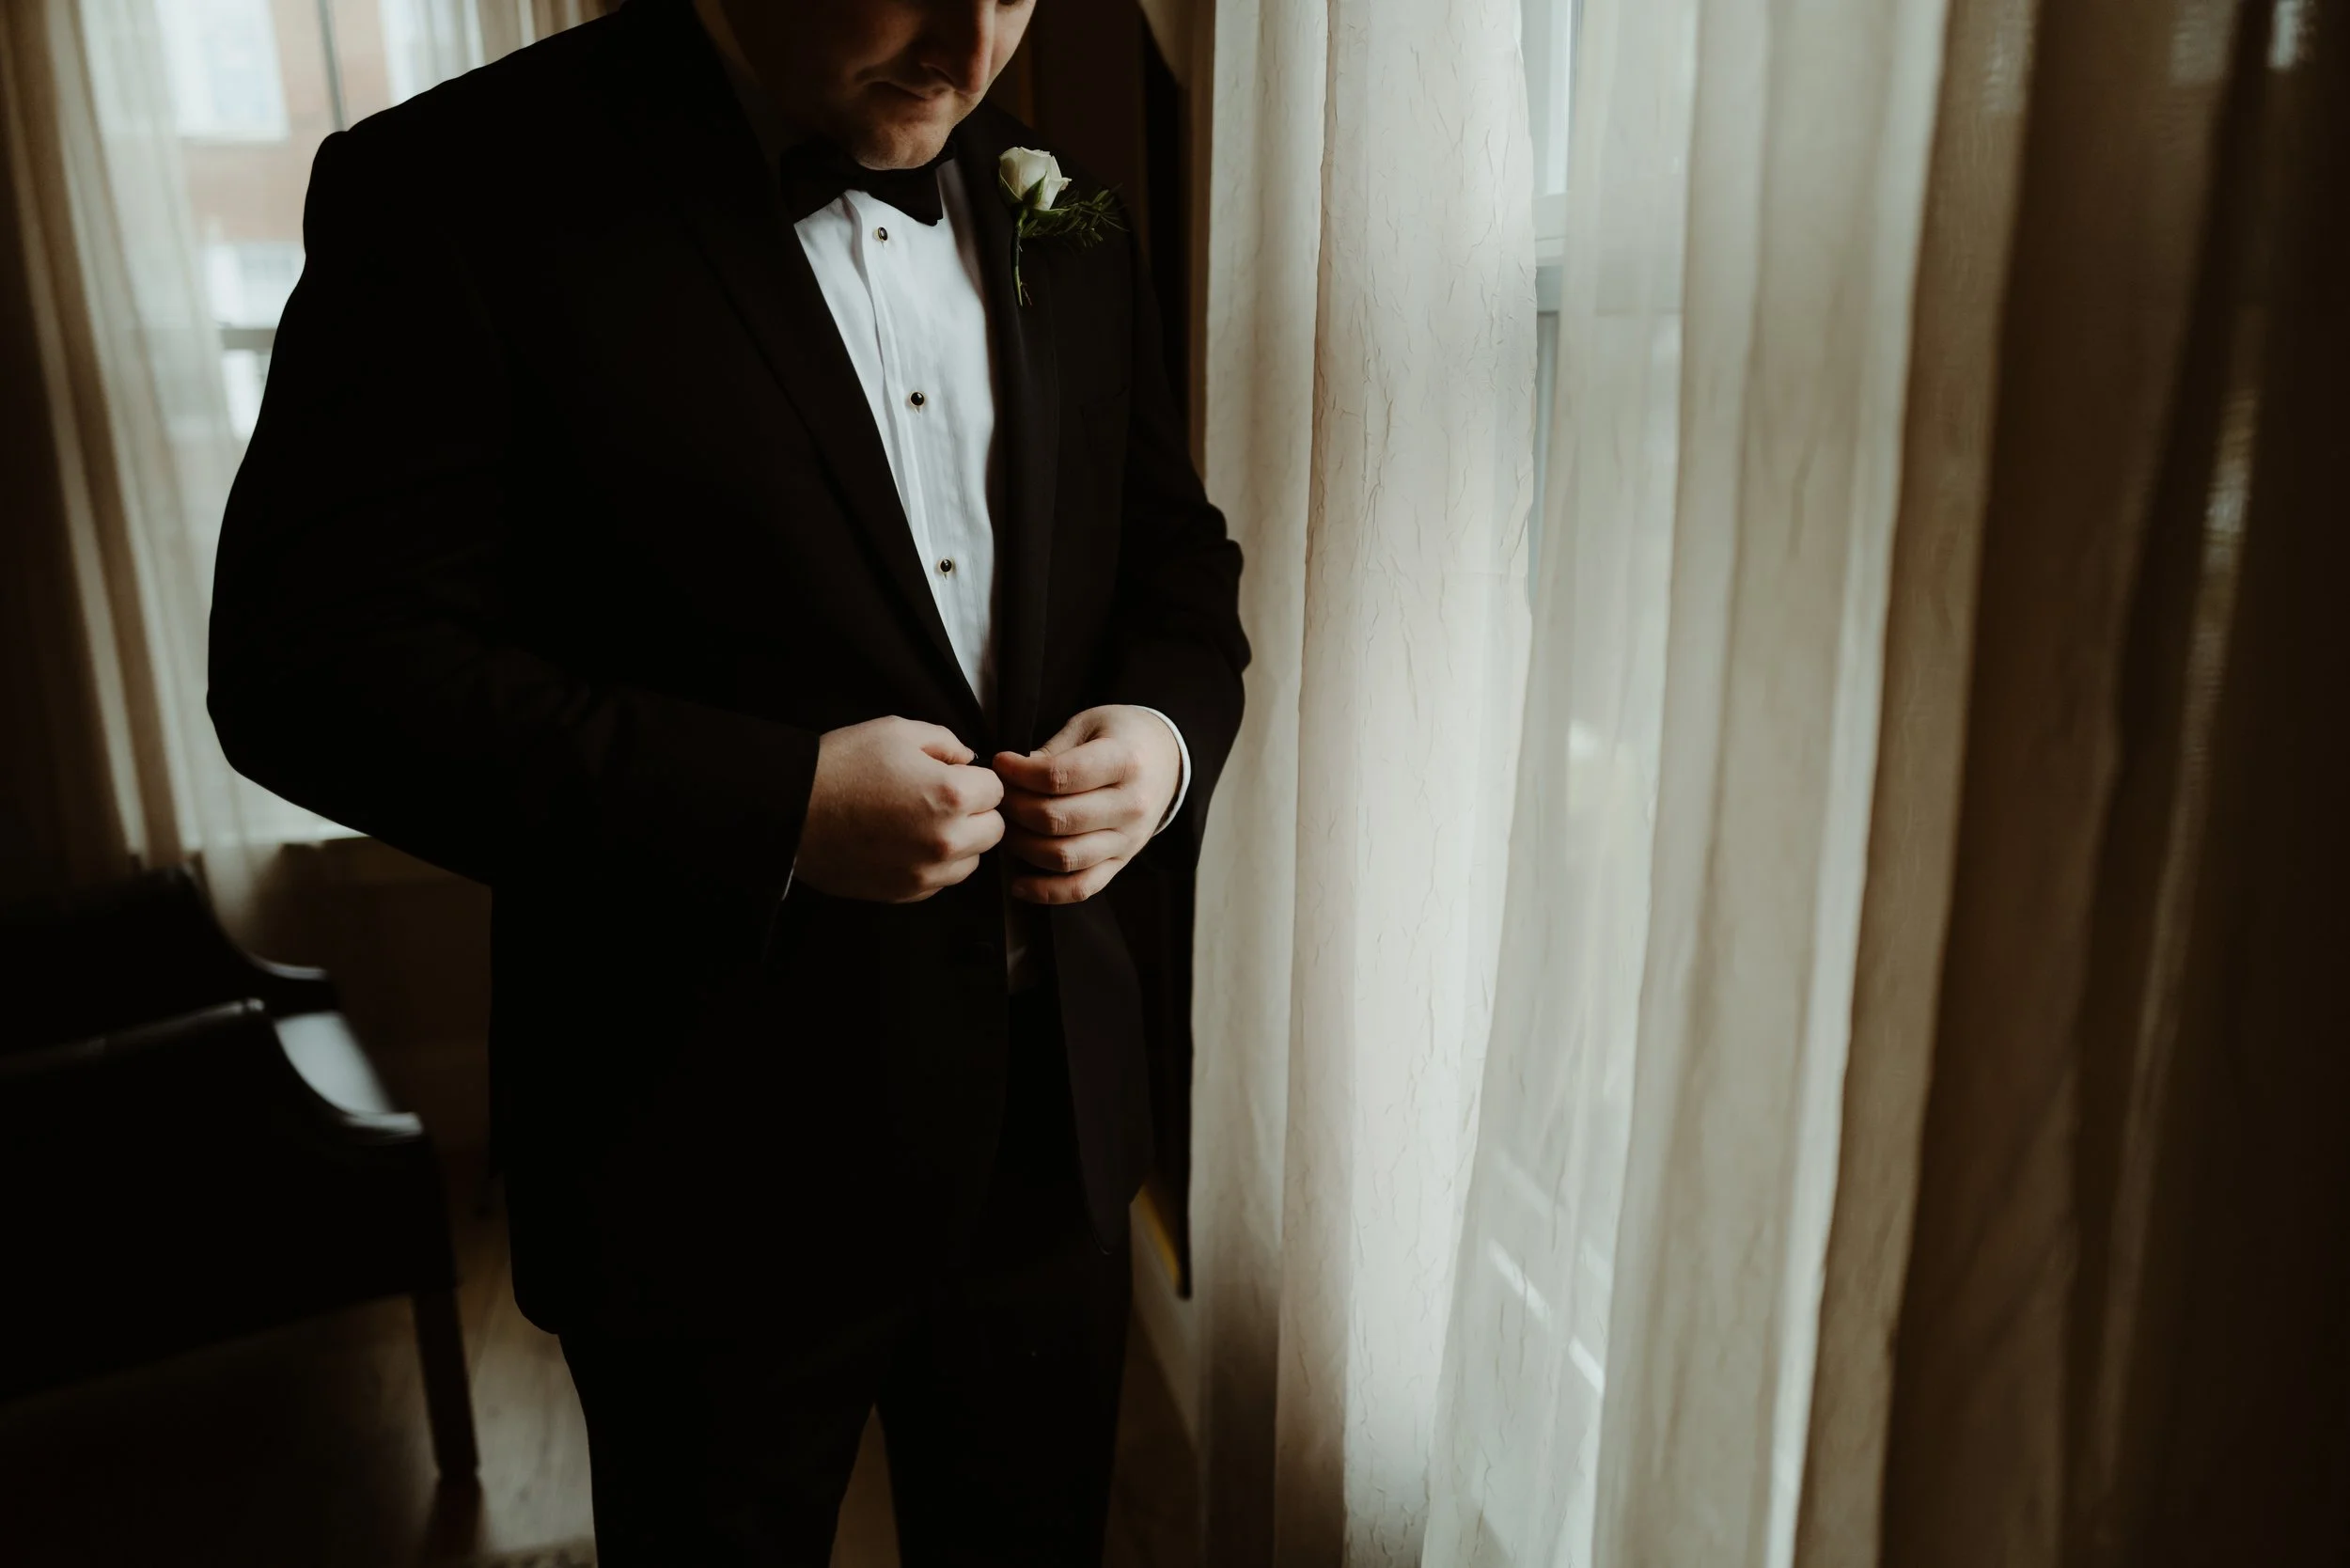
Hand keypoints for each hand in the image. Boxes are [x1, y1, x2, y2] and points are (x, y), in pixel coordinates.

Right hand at [794, 716, 1004, 902]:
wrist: (791, 810)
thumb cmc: (841, 764)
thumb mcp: (896, 731)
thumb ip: (945, 742)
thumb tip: (968, 759)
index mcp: (951, 796)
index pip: (997, 790)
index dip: (976, 778)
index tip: (953, 775)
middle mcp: (947, 841)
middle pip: (994, 830)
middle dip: (976, 812)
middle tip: (942, 799)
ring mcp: (927, 874)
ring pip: (971, 860)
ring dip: (960, 842)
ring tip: (922, 823)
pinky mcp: (906, 894)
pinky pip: (941, 881)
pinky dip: (933, 864)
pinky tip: (904, 843)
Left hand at [992, 705, 1180, 904]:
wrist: (1167, 761)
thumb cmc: (1122, 737)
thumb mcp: (1089, 725)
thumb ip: (1052, 751)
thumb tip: (1010, 777)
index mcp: (1124, 761)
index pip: (1059, 776)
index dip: (1019, 773)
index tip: (1001, 764)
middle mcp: (1131, 805)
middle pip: (1056, 819)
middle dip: (1014, 809)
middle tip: (998, 797)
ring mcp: (1128, 839)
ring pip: (1063, 857)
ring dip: (1022, 846)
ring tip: (1006, 827)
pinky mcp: (1121, 862)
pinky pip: (1082, 888)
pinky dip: (1046, 892)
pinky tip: (1019, 884)